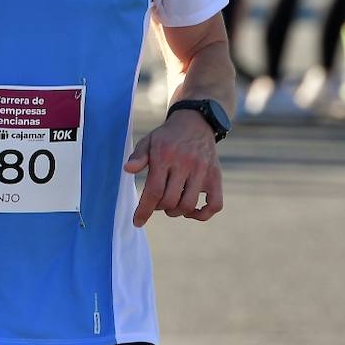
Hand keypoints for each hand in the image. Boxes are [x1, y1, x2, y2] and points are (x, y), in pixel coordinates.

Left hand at [123, 110, 222, 226]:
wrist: (195, 122)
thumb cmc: (167, 137)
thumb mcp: (148, 141)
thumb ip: (138, 157)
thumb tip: (127, 170)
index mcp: (165, 156)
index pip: (154, 191)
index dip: (144, 210)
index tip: (137, 222)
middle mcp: (185, 164)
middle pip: (170, 200)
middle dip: (159, 208)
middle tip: (156, 203)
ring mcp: (202, 171)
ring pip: (189, 205)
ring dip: (176, 212)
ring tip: (171, 204)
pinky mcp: (216, 177)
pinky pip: (215, 205)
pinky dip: (202, 214)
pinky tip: (191, 211)